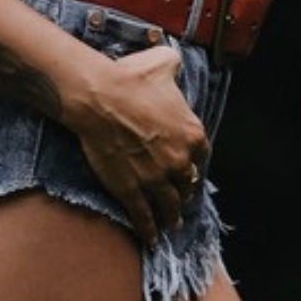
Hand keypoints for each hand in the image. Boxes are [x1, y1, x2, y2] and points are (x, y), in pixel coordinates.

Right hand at [74, 45, 209, 248]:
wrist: (100, 97)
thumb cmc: (131, 78)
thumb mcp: (163, 62)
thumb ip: (174, 65)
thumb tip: (174, 62)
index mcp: (192, 134)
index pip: (200, 157)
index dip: (193, 163)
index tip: (188, 169)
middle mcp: (179, 161)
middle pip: (186, 183)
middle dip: (183, 191)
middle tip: (179, 197)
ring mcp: (156, 179)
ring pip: (169, 205)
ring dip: (171, 216)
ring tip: (171, 223)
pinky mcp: (132, 191)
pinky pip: (144, 217)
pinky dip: (149, 230)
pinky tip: (152, 239)